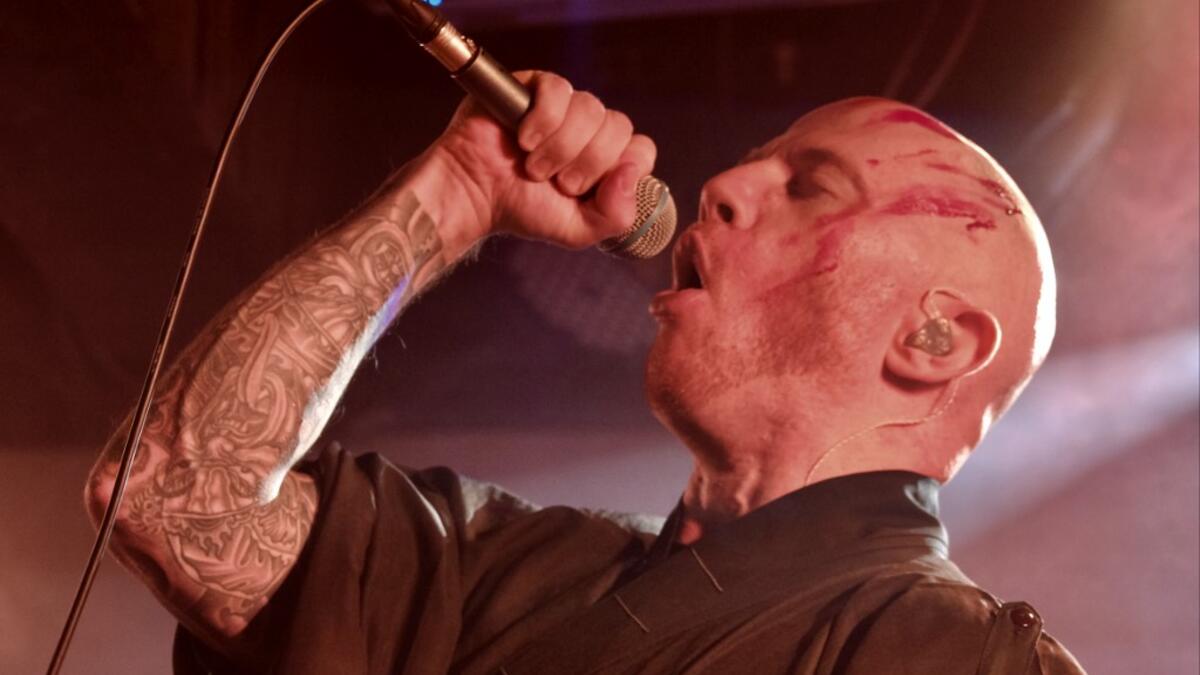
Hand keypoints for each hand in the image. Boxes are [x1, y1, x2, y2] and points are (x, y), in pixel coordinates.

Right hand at [430, 71, 656, 249]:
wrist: (474, 194)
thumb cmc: (521, 209)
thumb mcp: (578, 230)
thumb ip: (617, 215)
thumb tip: (632, 173)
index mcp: (606, 160)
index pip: (642, 149)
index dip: (622, 168)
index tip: (588, 189)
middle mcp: (589, 130)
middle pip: (620, 127)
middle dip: (588, 163)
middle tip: (556, 182)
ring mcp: (565, 106)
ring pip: (591, 109)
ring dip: (560, 148)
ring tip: (533, 166)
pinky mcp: (537, 87)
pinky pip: (560, 90)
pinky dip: (543, 121)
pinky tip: (524, 139)